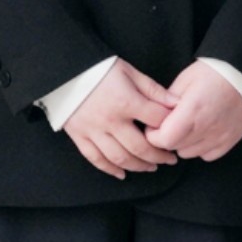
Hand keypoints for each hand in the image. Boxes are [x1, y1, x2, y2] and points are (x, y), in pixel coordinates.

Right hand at [62, 60, 178, 180]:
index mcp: (125, 102)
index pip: (156, 121)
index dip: (171, 127)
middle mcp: (110, 121)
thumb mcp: (129, 71)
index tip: (178, 131)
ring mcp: (93, 131)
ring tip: (151, 167)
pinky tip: (122, 174)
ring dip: (139, 166)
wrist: (63, 69)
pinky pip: (95, 158)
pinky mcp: (79, 136)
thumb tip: (176, 103)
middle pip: (140, 147)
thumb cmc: (98, 68)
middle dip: (159, 156)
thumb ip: (152, 89)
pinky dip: (110, 169)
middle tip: (170, 159)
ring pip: (119, 158)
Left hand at [149, 61, 241, 162]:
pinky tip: (201, 133)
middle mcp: (206, 128)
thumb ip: (166, 101)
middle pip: (174, 147)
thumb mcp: (184, 80)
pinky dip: (200, 148)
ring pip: (189, 154)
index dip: (153, 135)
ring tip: (186, 126)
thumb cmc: (214, 73)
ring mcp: (219, 137)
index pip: (164, 139)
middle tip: (169, 123)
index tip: (153, 125)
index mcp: (191, 111)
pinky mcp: (230, 141)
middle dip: (166, 137)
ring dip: (183, 143)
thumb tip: (155, 116)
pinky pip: (207, 156)